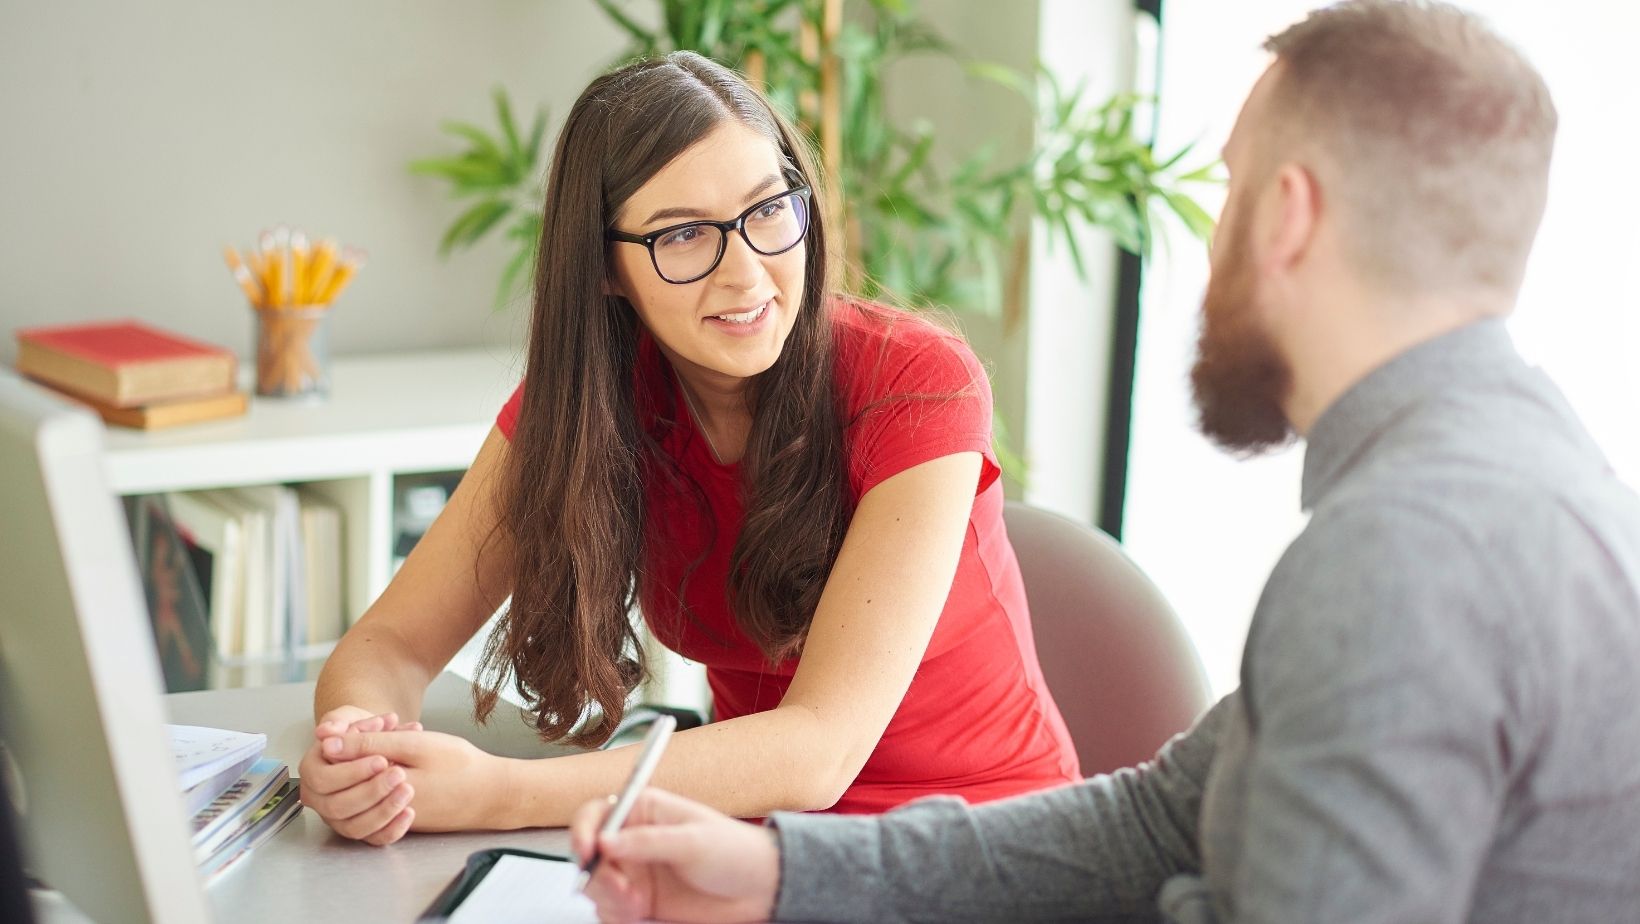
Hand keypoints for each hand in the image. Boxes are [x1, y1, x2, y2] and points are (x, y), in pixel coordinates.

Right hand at [300, 706, 420, 844]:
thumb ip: (341, 722)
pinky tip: (409, 813)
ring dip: (382, 812)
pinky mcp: (358, 828)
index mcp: (312, 770)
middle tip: (398, 775)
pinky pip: (372, 839)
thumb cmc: (361, 731)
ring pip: (353, 827)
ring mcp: (337, 818)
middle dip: (370, 791)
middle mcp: (319, 798)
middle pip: (336, 806)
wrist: (376, 743)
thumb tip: (326, 731)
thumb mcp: (352, 718)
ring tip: (407, 791)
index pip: (324, 779)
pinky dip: (392, 830)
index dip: (352, 772)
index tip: (382, 759)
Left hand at [321, 728, 500, 834]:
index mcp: (377, 790)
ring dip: (372, 769)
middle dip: (358, 756)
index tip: (373, 727)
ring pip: (361, 793)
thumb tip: (329, 745)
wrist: (494, 794)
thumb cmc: (460, 766)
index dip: (348, 741)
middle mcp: (377, 811)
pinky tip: (405, 763)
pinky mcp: (403, 819)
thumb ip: (369, 745)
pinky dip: (386, 781)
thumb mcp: (413, 745)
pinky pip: (379, 802)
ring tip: (396, 749)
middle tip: (382, 736)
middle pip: (343, 785)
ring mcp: (389, 819)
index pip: (337, 769)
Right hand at [569, 788, 779, 923]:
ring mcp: (634, 872)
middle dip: (598, 876)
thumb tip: (605, 840)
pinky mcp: (639, 901)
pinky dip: (616, 916)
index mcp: (643, 811)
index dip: (583, 831)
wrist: (758, 888)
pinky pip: (610, 911)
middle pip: (588, 856)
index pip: (596, 814)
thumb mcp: (692, 842)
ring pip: (596, 887)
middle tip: (623, 890)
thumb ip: (647, 842)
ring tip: (637, 905)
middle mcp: (632, 840)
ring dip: (609, 899)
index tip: (587, 852)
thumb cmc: (733, 851)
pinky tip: (638, 914)